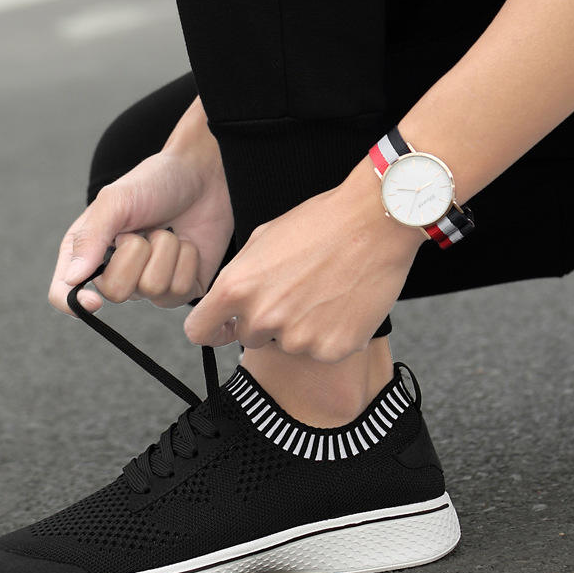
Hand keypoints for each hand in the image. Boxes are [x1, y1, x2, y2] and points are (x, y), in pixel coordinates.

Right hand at [48, 97, 233, 314]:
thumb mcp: (115, 201)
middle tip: (142, 229)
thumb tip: (72, 278)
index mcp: (87, 252)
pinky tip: (186, 242)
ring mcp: (149, 285)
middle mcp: (116, 274)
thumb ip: (90, 237)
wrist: (202, 176)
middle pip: (116, 292)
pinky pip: (181, 290)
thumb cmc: (153, 183)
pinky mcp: (181, 289)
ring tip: (166, 230)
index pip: (65, 294)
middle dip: (135, 253)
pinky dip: (186, 259)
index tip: (95, 300)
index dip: (74, 304)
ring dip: (165, 250)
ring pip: (153, 288)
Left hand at [183, 159, 425, 362]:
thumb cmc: (319, 224)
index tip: (223, 328)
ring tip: (322, 292)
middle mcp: (261, 318)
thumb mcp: (261, 241)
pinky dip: (329, 334)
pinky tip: (342, 304)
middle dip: (264, 321)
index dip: (211, 330)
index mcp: (235, 288)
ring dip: (298, 328)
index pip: (198, 331)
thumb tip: (225, 305)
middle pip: (248, 337)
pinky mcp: (331, 348)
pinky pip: (320, 350)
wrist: (375, 222)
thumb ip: (238, 278)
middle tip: (294, 292)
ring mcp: (296, 338)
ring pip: (286, 344)